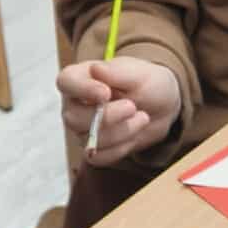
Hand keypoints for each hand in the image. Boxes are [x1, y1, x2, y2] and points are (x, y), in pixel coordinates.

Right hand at [58, 56, 181, 166]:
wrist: (160, 106)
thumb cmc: (145, 83)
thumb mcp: (138, 73)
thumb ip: (117, 72)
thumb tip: (96, 69)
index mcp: (81, 78)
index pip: (66, 82)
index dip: (82, 89)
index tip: (106, 93)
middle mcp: (75, 104)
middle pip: (74, 118)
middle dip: (108, 116)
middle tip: (132, 107)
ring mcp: (82, 129)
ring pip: (89, 140)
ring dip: (121, 131)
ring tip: (142, 117)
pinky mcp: (94, 149)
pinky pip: (99, 157)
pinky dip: (121, 148)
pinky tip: (134, 134)